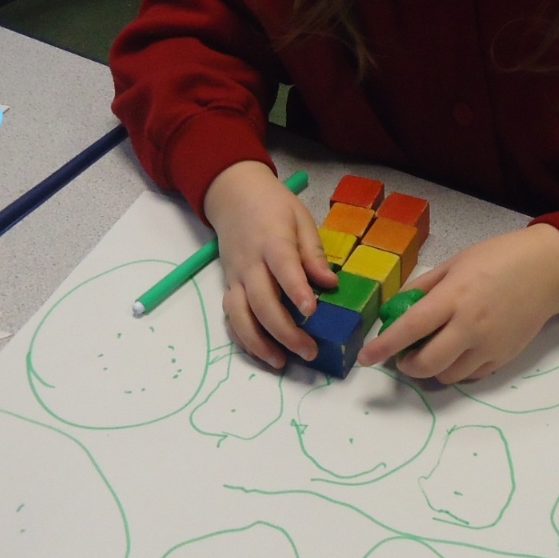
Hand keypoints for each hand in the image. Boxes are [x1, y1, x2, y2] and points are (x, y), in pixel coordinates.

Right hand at [202, 161, 335, 367]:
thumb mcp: (301, 219)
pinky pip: (230, 317)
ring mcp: (235, 277)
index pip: (283, 268)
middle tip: (309, 351)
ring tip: (281, 362)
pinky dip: (242, 338)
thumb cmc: (274, 206)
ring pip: (239, 315)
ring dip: (258, 343)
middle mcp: (250, 263)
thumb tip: (330, 284)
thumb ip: (313, 253)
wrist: (233, 195)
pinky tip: (261, 352)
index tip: (312, 311)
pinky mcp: (228, 286)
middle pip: (261, 301)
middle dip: (284, 331)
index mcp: (272, 241)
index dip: (296, 290)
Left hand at [357, 224, 558, 384]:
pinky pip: (471, 375)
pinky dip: (456, 369)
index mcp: (454, 297)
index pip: (411, 328)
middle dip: (407, 366)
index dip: (384, 346)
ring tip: (433, 350)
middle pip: (427, 363)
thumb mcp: (455, 263)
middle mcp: (470, 326)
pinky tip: (457, 352)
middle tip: (403, 357)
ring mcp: (489, 345)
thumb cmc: (499, 258)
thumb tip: (395, 309)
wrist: (548, 270)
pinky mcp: (504, 357)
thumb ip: (423, 287)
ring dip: (432, 369)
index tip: (365, 358)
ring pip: (448, 375)